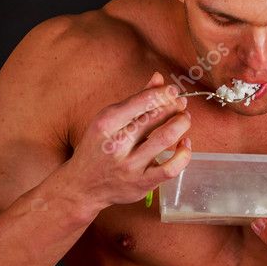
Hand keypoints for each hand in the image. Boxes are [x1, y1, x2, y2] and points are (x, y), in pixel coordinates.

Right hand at [65, 71, 191, 207]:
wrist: (83, 187)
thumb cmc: (97, 150)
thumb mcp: (108, 122)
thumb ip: (135, 100)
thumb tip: (159, 78)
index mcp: (106, 123)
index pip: (142, 101)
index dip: (163, 93)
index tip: (172, 91)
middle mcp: (117, 143)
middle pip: (155, 116)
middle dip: (174, 106)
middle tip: (181, 104)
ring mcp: (130, 165)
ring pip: (166, 138)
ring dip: (182, 124)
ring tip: (184, 119)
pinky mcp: (142, 183)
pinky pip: (171, 168)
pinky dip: (183, 154)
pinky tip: (184, 144)